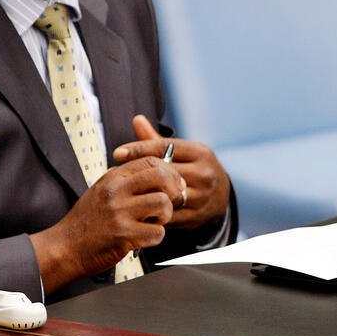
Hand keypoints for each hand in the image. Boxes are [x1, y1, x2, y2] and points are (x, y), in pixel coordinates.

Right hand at [29, 152, 184, 289]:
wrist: (65, 247)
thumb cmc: (86, 222)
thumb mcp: (100, 190)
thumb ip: (124, 179)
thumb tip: (154, 171)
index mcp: (113, 178)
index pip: (150, 161)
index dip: (170, 171)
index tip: (174, 184)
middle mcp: (116, 191)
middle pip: (161, 177)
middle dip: (173, 190)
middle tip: (170, 202)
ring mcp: (120, 213)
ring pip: (163, 203)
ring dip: (166, 215)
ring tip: (154, 222)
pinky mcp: (124, 235)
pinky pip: (157, 232)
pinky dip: (156, 237)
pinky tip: (145, 237)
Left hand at [114, 114, 230, 230]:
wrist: (222, 195)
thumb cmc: (194, 168)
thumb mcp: (183, 152)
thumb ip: (157, 139)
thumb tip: (137, 119)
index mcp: (201, 153)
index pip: (166, 147)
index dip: (139, 148)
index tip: (117, 152)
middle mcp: (205, 173)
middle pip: (165, 172)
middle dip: (139, 173)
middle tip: (114, 174)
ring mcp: (203, 196)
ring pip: (166, 195)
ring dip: (144, 194)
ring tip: (122, 191)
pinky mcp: (196, 216)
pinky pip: (169, 215)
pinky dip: (152, 212)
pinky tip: (135, 208)